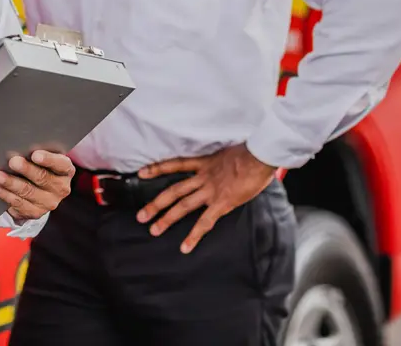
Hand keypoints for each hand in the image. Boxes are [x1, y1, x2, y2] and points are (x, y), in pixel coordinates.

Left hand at [0, 151, 73, 220]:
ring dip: (11, 183)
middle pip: (42, 178)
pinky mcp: (35, 213)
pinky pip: (19, 204)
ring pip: (28, 192)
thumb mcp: (43, 158)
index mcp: (66, 170)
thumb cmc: (39, 165)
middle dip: (25, 169)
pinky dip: (5, 195)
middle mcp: (61, 188)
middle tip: (12, 161)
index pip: (60, 164)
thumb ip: (36, 153)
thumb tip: (17, 145)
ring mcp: (49, 203)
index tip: (35, 155)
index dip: (48, 159)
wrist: (38, 189)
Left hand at [135, 143, 275, 253]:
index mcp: (205, 163)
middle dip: (156, 204)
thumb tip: (225, 168)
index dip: (157, 168)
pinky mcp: (222, 203)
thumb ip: (222, 164)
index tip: (142, 173)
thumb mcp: (230, 154)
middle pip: (173, 191)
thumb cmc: (251, 153)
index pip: (176, 164)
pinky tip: (185, 247)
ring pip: (183, 206)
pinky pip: (205, 222)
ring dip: (167, 219)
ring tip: (154, 230)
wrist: (259, 156)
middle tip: (141, 216)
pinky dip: (194, 236)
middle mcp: (203, 177)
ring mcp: (210, 191)